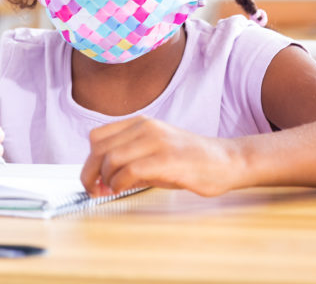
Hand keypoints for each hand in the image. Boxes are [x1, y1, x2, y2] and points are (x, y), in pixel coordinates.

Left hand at [80, 116, 244, 197]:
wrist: (226, 161)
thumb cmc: (190, 160)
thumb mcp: (154, 152)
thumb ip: (129, 159)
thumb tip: (102, 178)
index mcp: (140, 123)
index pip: (97, 137)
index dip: (89, 160)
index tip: (91, 178)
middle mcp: (145, 127)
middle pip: (99, 148)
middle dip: (90, 173)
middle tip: (94, 190)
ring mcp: (156, 141)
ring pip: (111, 158)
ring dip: (105, 180)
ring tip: (112, 191)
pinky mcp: (166, 159)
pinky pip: (130, 170)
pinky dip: (119, 183)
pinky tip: (123, 190)